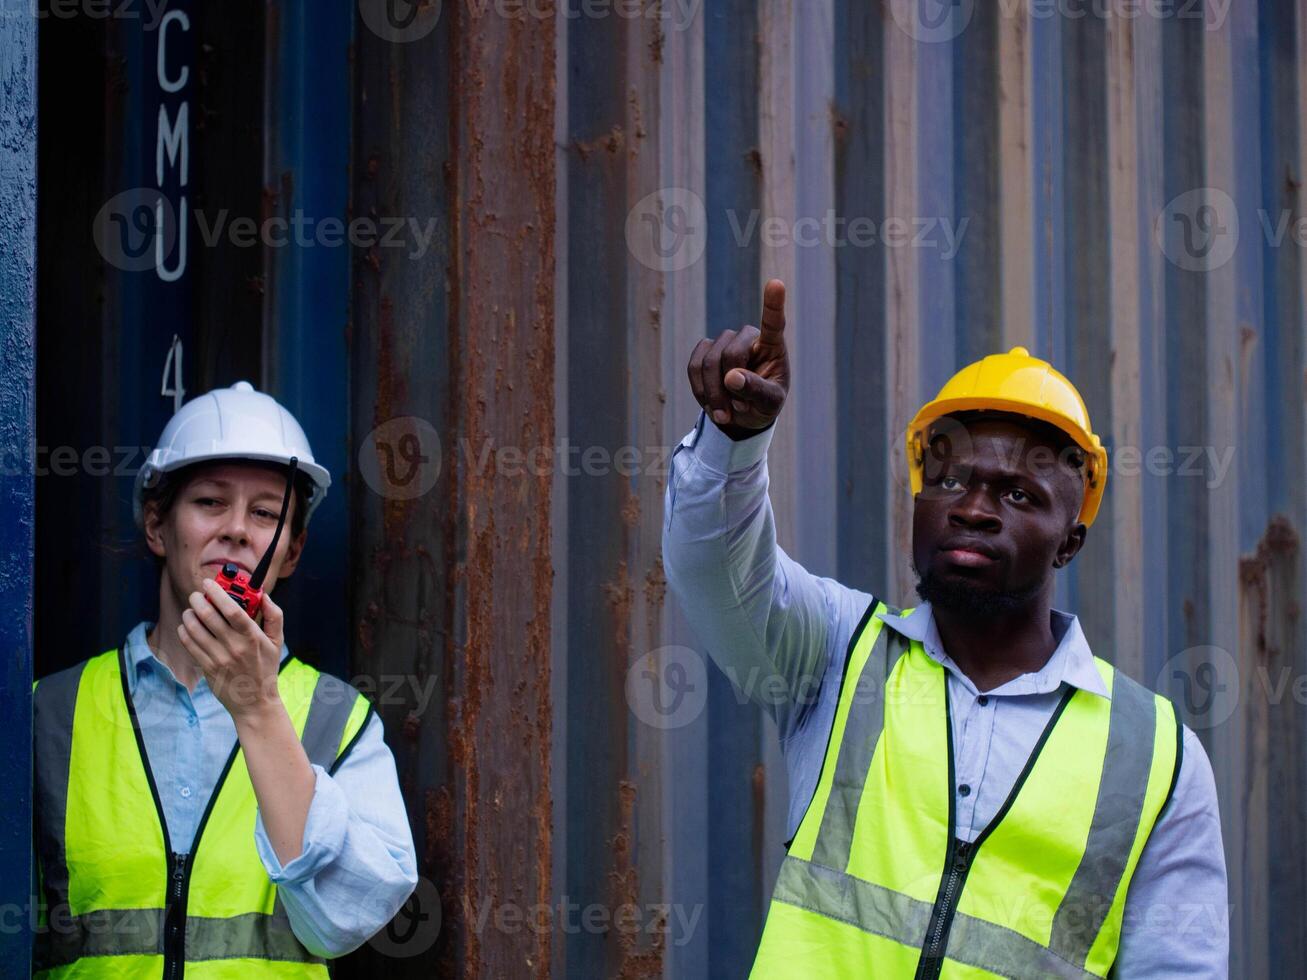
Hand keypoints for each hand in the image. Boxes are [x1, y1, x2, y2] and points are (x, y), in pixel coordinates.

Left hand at [178, 579, 284, 719]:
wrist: (255, 702)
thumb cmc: (265, 668)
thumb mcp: (277, 641)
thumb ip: (274, 616)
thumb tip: (265, 596)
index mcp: (252, 636)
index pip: (233, 610)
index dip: (218, 593)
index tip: (209, 583)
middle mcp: (234, 646)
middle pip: (209, 616)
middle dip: (198, 600)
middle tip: (197, 595)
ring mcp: (219, 657)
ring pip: (195, 629)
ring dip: (189, 614)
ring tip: (191, 610)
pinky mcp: (207, 668)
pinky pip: (190, 645)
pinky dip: (185, 631)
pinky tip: (187, 626)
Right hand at [687, 278, 789, 439]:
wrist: (742, 413)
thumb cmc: (763, 405)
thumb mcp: (769, 404)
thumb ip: (756, 390)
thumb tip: (732, 377)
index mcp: (771, 346)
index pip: (773, 323)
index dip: (773, 304)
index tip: (776, 284)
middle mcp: (747, 336)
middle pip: (730, 355)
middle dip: (728, 389)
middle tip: (737, 410)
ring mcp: (724, 340)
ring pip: (708, 363)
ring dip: (713, 395)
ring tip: (725, 412)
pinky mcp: (705, 349)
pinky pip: (693, 367)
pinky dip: (700, 390)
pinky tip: (711, 403)